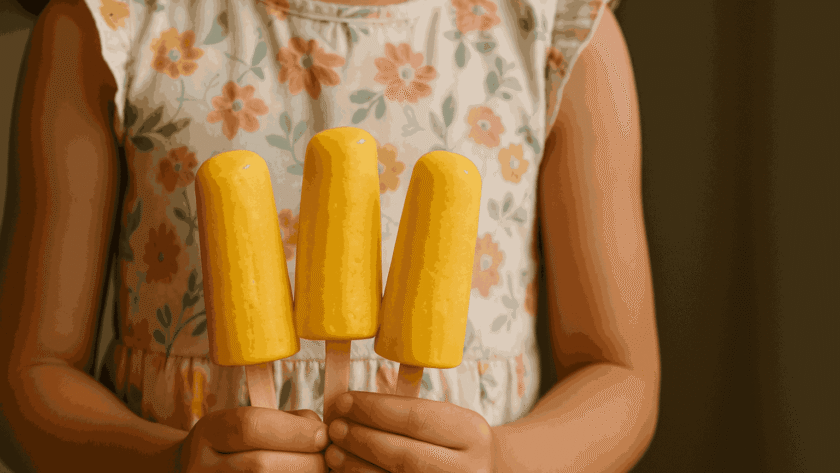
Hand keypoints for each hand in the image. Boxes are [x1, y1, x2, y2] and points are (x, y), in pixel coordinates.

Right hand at [176, 407, 328, 471]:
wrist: (199, 470)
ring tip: (319, 469)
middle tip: (328, 459)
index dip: (294, 431)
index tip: (323, 435)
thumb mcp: (248, 422)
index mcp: (209, 432)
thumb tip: (322, 433)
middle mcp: (203, 467)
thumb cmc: (237, 444)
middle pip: (260, 465)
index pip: (250, 427)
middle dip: (306, 461)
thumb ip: (285, 422)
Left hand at [325, 392, 495, 472]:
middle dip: (360, 438)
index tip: (344, 401)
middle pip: (402, 453)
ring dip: (356, 466)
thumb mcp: (446, 421)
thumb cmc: (453, 443)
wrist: (485, 472)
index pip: (415, 417)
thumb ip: (406, 415)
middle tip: (333, 427)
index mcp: (473, 433)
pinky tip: (348, 472)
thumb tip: (349, 408)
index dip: (373, 409)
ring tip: (333, 452)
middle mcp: (469, 469)